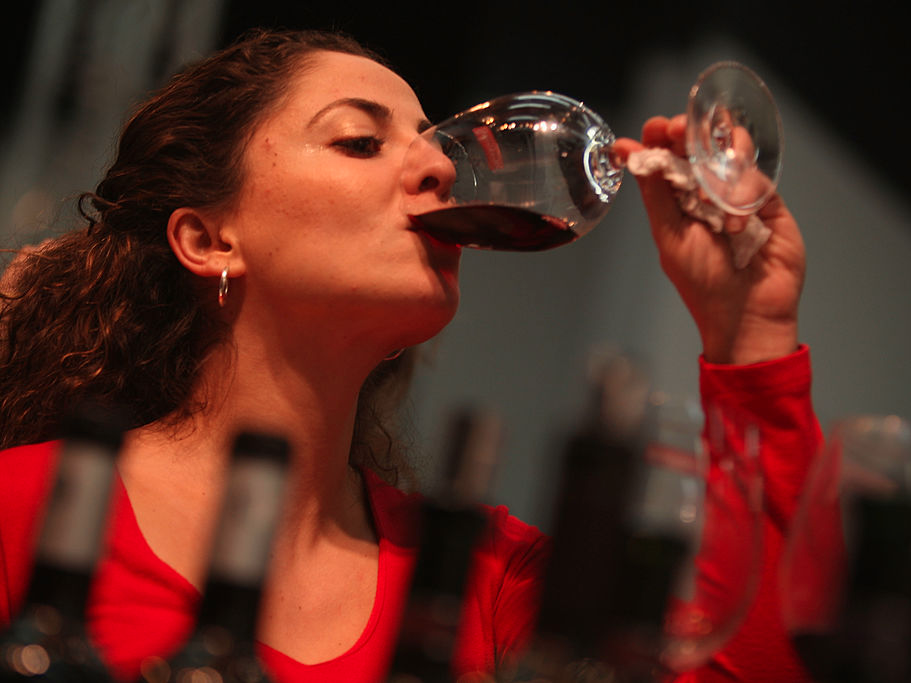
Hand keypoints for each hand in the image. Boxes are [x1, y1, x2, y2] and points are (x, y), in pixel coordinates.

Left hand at [612, 114, 805, 364]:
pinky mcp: (768, 199)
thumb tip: (627, 150)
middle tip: (678, 129)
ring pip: (730, 150)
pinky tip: (735, 223)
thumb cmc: (703, 282)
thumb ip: (653, 191)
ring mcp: (738, 192)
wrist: (747, 313)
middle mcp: (706, 190)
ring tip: (707, 187)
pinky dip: (741, 192)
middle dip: (687, 131)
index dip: (659, 136)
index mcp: (675, 198)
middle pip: (698, 143)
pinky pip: (755, 175)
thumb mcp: (669, 234)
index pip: (666, 155)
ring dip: (717, 157)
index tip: (653, 127)